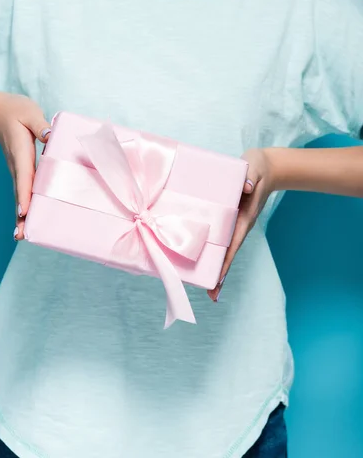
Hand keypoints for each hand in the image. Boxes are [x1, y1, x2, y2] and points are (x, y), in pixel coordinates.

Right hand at [0, 93, 50, 240]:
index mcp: (22, 152)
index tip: (23, 210)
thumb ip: (40, 125)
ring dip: (21, 215)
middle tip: (21, 234)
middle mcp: (18, 166)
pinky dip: (25, 206)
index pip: (24, 176)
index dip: (24, 193)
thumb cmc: (18, 112)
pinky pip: (23, 191)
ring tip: (22, 235)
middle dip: (21, 214)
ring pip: (20, 195)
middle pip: (20, 193)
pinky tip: (27, 221)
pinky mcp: (21, 172)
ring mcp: (18, 171)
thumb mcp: (30, 113)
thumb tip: (50, 135)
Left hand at [207, 147, 275, 301]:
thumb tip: (244, 187)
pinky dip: (208, 243)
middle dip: (220, 272)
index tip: (219, 279)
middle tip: (211, 294)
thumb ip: (251, 177)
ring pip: (221, 245)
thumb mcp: (255, 169)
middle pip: (227, 252)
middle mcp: (238, 224)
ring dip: (213, 262)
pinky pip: (215, 231)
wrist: (265, 166)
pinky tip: (195, 251)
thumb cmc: (259, 168)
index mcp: (245, 218)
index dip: (226, 262)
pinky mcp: (224, 213)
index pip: (234, 244)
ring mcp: (231, 221)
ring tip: (200, 283)